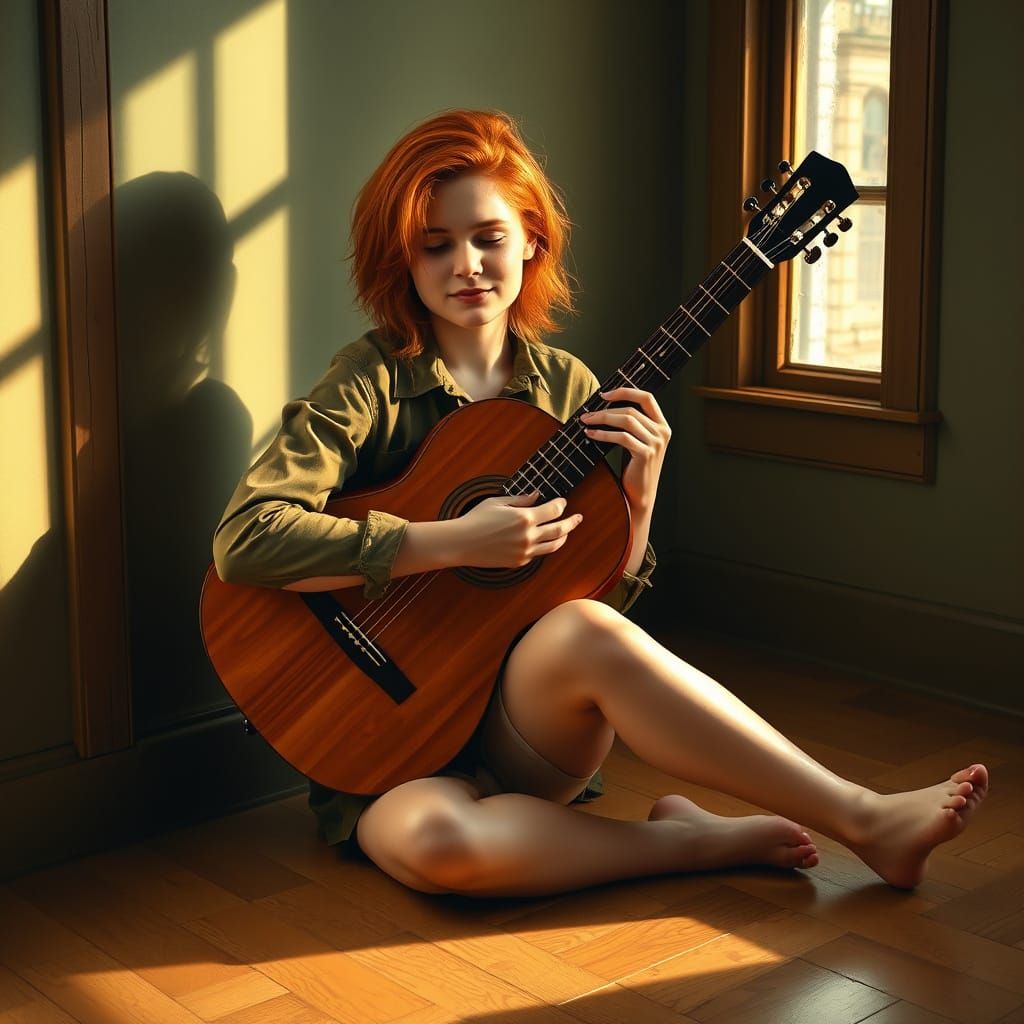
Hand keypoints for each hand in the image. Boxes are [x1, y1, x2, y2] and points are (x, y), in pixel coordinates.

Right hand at [452, 489, 582, 568]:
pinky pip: (538, 554)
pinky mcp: (519, 562)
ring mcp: (525, 551)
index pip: (553, 510)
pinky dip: (545, 546)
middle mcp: (528, 536)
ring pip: (554, 545)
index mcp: (524, 517)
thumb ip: (520, 499)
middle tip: (578, 517)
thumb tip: (537, 496)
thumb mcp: (497, 502)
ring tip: (567, 532)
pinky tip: (546, 541)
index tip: (563, 501)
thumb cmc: (476, 519)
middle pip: (560, 529)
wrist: (461, 543)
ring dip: (563, 537)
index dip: (561, 504)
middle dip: (572, 522)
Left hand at [579, 387, 670, 512]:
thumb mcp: (637, 442)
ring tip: (587, 422)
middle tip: (587, 414)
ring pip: (627, 420)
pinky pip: (621, 437)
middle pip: (632, 409)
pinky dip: (603, 434)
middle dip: (606, 410)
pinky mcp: (645, 454)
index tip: (604, 395)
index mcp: (662, 425)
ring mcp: (656, 443)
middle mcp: (662, 432)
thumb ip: (631, 425)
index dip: (625, 392)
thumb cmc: (635, 468)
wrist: (641, 495)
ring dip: (602, 419)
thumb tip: (605, 407)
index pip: (647, 397)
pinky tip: (591, 435)